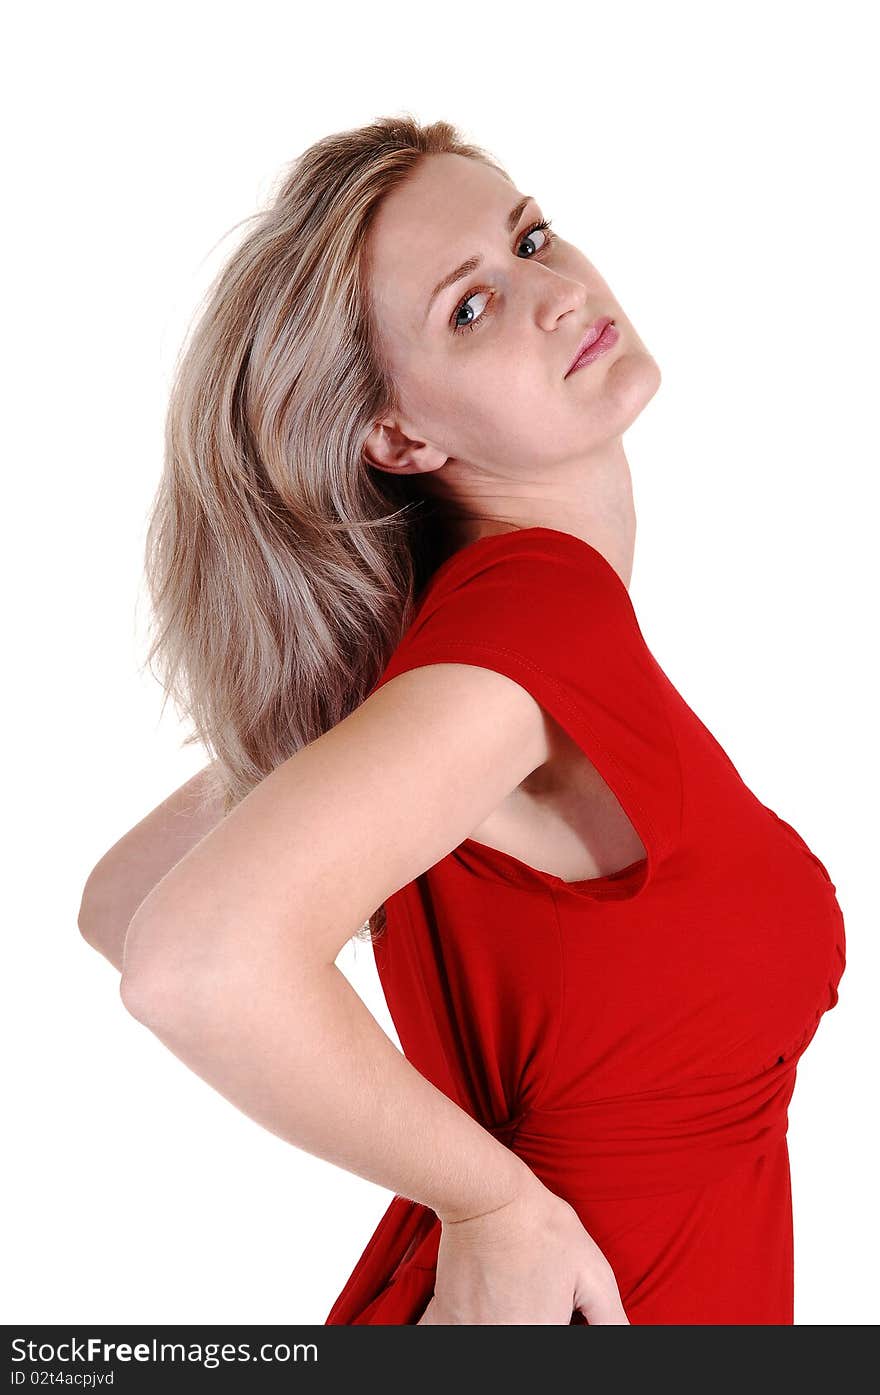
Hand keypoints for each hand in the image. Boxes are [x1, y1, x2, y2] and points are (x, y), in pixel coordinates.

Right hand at [417, 1172, 628, 1324]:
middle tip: (532, 1301)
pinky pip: (439, 1336)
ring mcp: (468, 1331)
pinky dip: (458, 1328)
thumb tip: (628, 1339)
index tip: (555, 1315)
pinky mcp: (444, 1315)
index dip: (557, 1327)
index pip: (554, 1347)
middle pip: (517, 1343)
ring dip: (496, 1326)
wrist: (490, 1195)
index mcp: (539, 1335)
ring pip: (479, 1341)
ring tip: (507, 1300)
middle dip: (528, 1323)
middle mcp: (500, 1339)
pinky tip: (473, 1316)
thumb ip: (612, 1320)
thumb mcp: (594, 1273)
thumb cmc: (544, 1228)